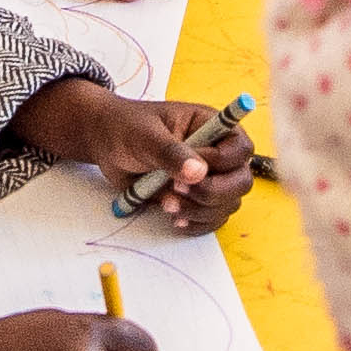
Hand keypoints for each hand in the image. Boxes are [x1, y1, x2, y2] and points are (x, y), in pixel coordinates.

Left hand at [15, 78, 251, 234]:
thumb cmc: (128, 128)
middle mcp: (218, 153)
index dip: (221, 163)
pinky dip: (196, 223)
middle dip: (212, 193)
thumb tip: (199, 172)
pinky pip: (212, 219)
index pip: (240, 149)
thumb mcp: (146, 135)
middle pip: (241, 181)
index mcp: (213, 127)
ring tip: (167, 204)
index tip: (190, 169)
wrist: (108, 144)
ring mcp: (210, 178)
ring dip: (199, 211)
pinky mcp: (197, 199)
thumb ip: (171, 152)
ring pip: (227, 204)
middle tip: (177, 190)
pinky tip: (174, 218)